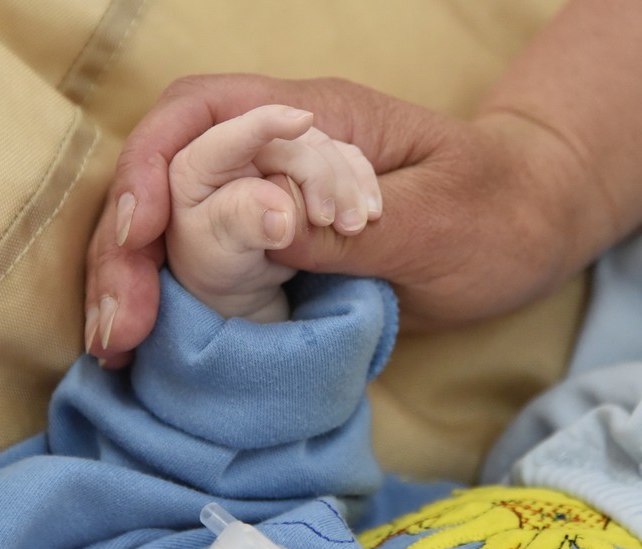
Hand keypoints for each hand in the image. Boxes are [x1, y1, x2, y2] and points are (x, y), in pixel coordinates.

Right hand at [86, 74, 602, 366]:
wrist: (526, 231)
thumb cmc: (496, 212)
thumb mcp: (436, 220)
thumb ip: (348, 224)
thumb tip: (260, 228)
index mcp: (313, 119)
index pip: (203, 113)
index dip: (156, 166)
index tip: (141, 234)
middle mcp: (274, 154)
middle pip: (166, 174)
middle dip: (127, 244)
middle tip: (118, 325)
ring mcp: (269, 203)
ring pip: (172, 225)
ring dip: (133, 279)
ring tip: (116, 342)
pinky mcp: (273, 253)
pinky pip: (202, 266)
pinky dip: (167, 301)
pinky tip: (144, 343)